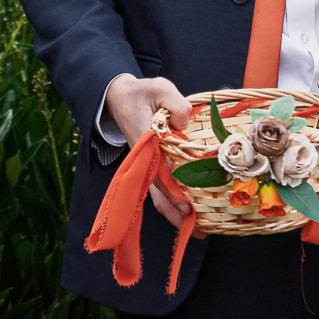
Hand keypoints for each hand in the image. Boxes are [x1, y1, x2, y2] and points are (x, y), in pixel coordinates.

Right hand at [105, 76, 193, 227]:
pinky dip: (172, 202)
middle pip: (157, 192)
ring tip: (197, 230)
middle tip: (199, 231)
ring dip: (174, 213)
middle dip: (176, 213)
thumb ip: (176, 103)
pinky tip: (187, 213)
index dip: (173, 192)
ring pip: (157, 195)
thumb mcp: (159, 87)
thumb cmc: (141, 92)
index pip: (159, 172)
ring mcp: (145, 164)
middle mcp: (144, 158)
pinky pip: (159, 188)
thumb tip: (185, 123)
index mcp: (146, 141)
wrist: (119, 97)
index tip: (186, 208)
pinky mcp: (148, 164)